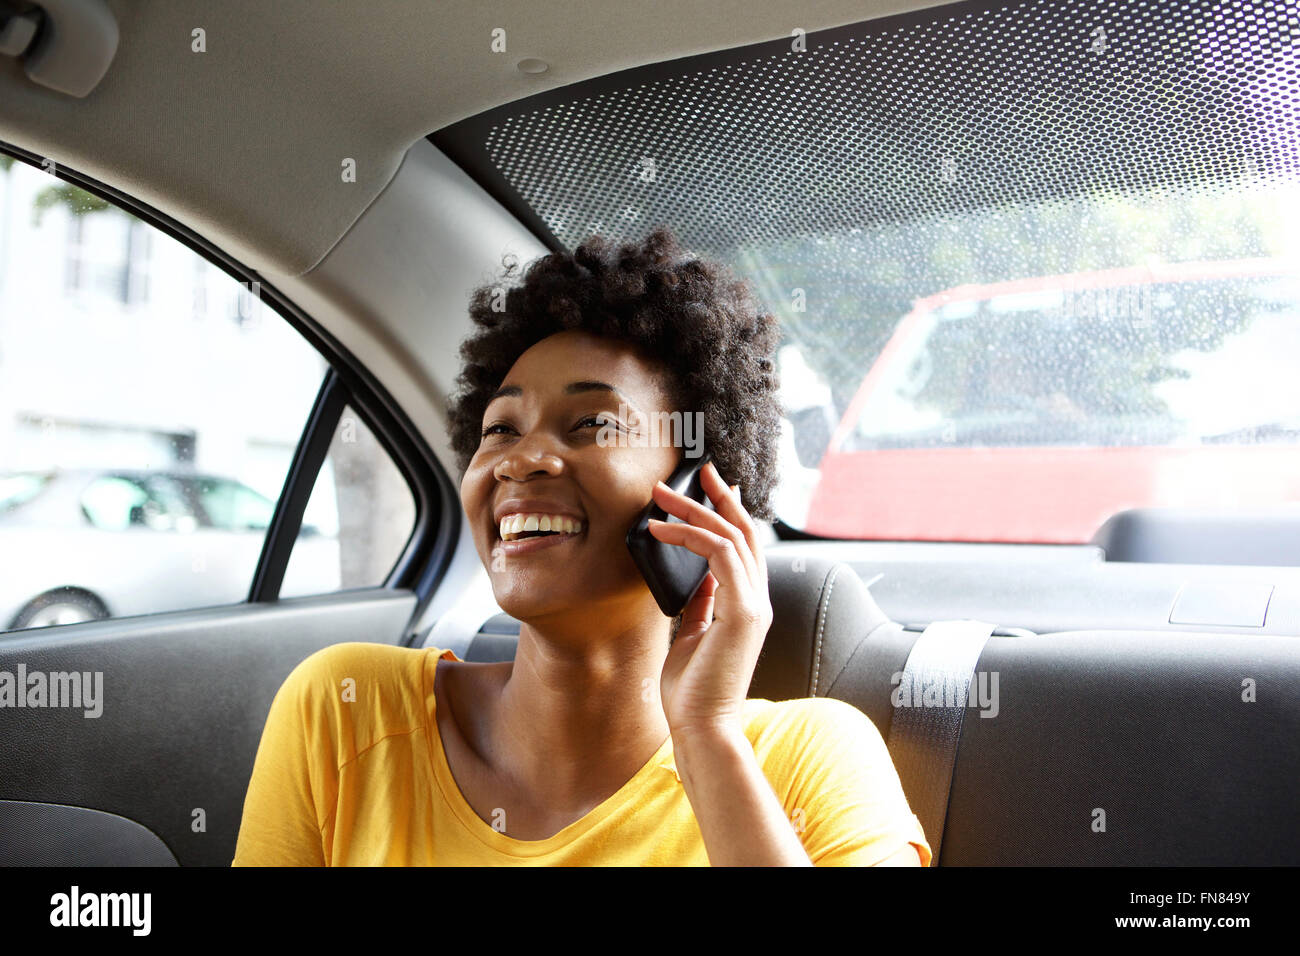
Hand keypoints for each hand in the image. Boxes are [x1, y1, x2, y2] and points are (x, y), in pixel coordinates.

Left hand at [647, 460, 772, 741]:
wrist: (701, 727)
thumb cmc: (692, 690)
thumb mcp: (694, 635)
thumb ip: (701, 604)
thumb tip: (697, 578)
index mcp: (748, 604)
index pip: (744, 545)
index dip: (729, 510)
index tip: (710, 485)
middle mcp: (757, 600)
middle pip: (744, 531)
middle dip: (718, 496)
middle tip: (696, 469)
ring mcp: (754, 605)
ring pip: (731, 536)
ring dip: (694, 510)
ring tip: (660, 497)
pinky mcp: (743, 613)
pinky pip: (719, 556)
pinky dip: (690, 537)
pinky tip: (661, 531)